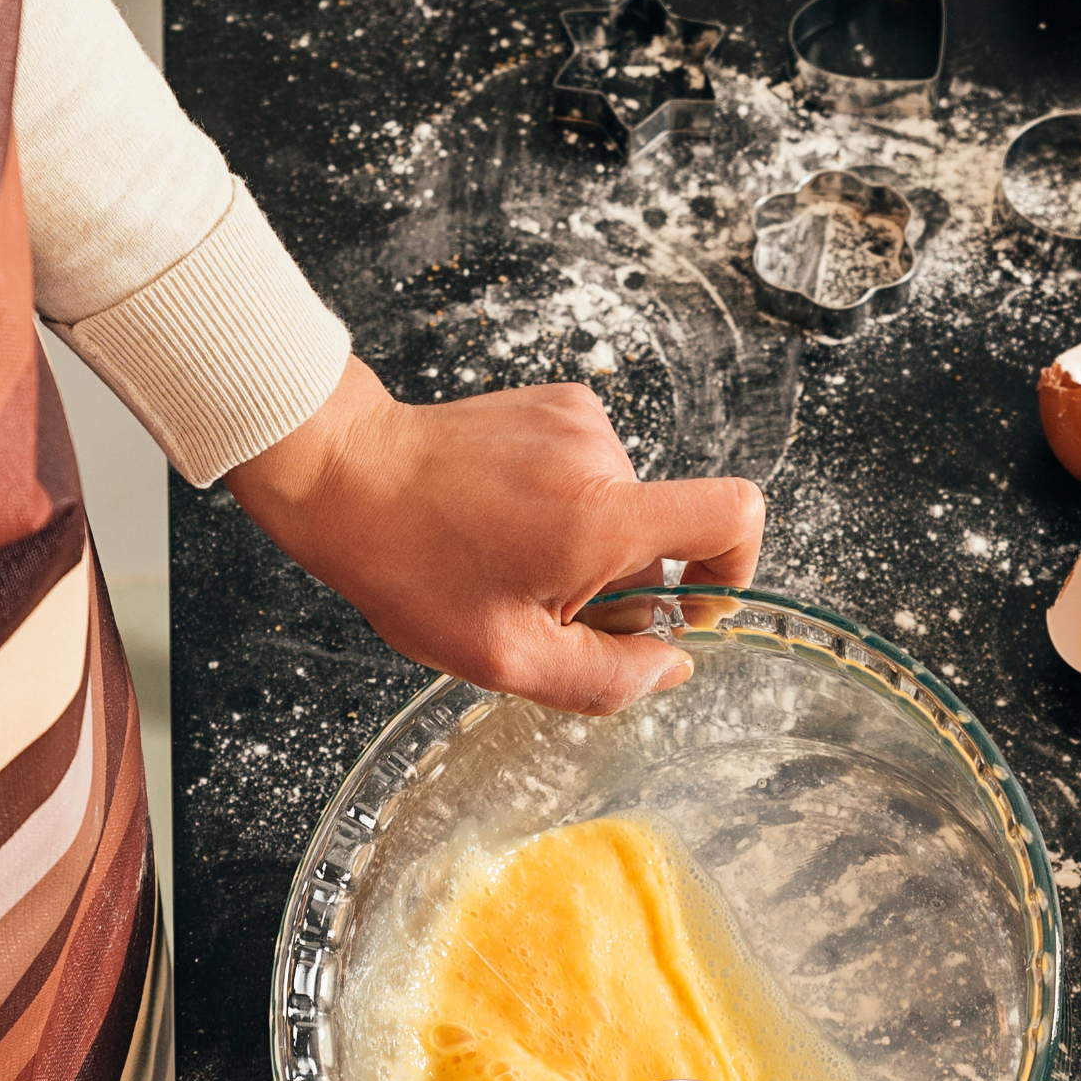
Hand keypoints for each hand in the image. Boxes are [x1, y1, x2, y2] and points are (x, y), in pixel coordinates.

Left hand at [222, 359, 768, 715]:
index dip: (734, 570)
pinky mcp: (555, 402)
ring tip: (504, 556)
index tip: (686, 606)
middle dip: (617, 581)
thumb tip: (670, 668)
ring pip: (620, 508)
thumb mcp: (505, 657)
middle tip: (537, 600)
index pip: (734, 515)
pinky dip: (560, 506)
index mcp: (602, 519)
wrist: (346, 474)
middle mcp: (602, 455)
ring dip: (581, 545)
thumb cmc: (411, 564)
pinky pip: (590, 472)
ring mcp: (578, 420)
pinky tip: (499, 519)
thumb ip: (604, 677)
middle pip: (663, 533)